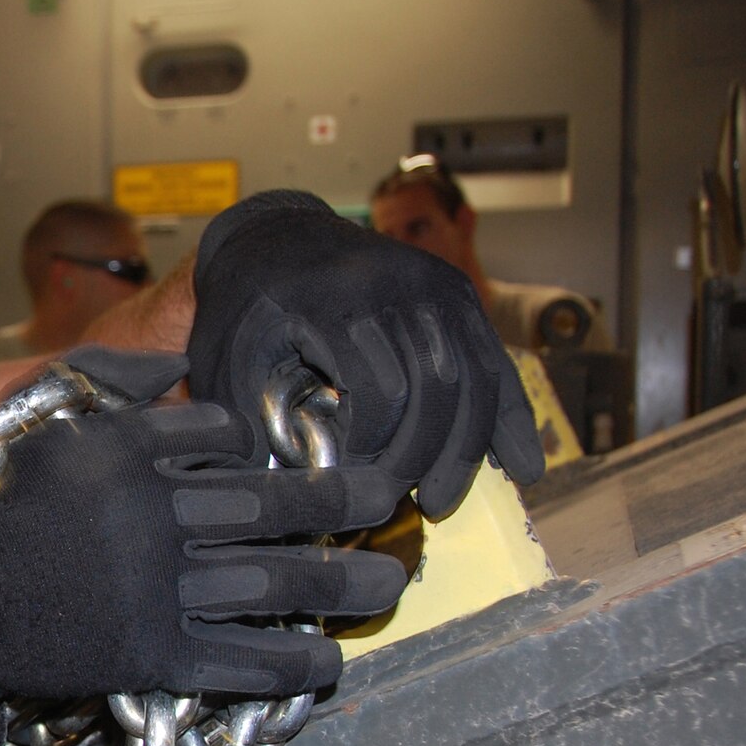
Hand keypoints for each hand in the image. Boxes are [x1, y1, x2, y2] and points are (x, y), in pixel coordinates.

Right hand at [0, 400, 411, 745]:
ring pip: (274, 579)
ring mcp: (153, 585)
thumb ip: (109, 389)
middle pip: (272, 502)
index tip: (301, 454)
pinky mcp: (147, 652)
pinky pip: (241, 657)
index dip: (268, 444)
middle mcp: (150, 512)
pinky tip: (328, 660)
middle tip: (388, 499)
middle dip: (341, 502)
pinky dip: (292, 660)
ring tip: (386, 585)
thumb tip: (175, 356)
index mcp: (123, 450)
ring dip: (340, 583)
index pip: (222, 432)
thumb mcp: (41, 430)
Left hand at [189, 191, 543, 516]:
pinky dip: (510, 418)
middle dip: (422, 457)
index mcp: (328, 299)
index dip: (369, 450)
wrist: (270, 238)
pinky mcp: (457, 294)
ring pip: (474, 377)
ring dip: (466, 450)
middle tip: (405, 507)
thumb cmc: (239, 312)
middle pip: (435, 386)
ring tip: (441, 500)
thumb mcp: (223, 363)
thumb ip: (248, 426)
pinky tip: (522, 467)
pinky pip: (494, 361)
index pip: (377, 391)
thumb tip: (286, 504)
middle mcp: (392, 283)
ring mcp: (433, 284)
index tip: (346, 485)